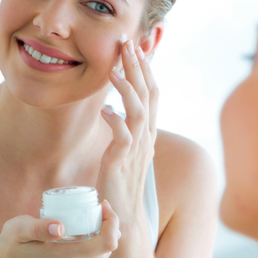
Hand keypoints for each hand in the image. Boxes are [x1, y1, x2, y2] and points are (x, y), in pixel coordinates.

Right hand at [0, 200, 120, 257]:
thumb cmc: (11, 247)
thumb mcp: (17, 230)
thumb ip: (37, 227)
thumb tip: (60, 227)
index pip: (107, 242)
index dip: (112, 221)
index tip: (102, 204)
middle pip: (110, 245)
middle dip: (109, 223)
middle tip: (96, 207)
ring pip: (107, 252)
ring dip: (105, 232)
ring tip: (93, 216)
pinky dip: (99, 243)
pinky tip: (89, 231)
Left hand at [97, 39, 157, 226]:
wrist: (124, 214)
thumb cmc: (122, 181)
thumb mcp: (127, 150)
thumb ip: (126, 130)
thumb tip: (116, 112)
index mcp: (147, 132)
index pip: (151, 94)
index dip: (145, 70)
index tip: (135, 48)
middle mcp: (146, 137)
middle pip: (147, 95)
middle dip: (138, 68)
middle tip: (128, 43)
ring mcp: (136, 149)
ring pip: (138, 111)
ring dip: (128, 88)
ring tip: (115, 69)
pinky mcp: (121, 162)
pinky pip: (123, 137)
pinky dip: (116, 121)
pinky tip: (106, 110)